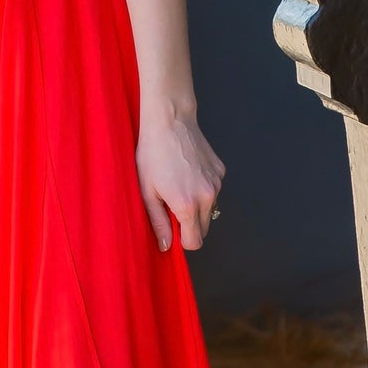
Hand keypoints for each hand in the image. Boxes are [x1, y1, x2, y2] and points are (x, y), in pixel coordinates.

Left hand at [135, 110, 224, 251]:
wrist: (170, 121)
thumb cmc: (153, 154)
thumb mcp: (147, 192)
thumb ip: (158, 223)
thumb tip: (166, 246)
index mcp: (188, 206)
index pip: (195, 242)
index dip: (181, 239)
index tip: (171, 228)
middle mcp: (208, 197)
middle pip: (204, 229)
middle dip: (188, 225)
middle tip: (170, 204)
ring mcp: (217, 183)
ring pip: (209, 209)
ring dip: (196, 206)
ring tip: (177, 184)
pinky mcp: (220, 171)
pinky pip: (212, 190)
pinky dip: (202, 188)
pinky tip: (187, 171)